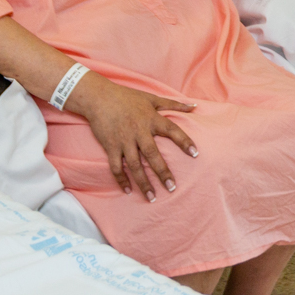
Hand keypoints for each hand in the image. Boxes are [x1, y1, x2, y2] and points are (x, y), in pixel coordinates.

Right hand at [70, 73, 198, 201]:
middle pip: (153, 155)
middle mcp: (139, 131)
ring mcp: (124, 141)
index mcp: (151, 119)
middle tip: (172, 188)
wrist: (98, 98)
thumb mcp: (152, 98)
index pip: (172, 131)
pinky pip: (116, 167)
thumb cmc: (127, 97)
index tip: (195, 154)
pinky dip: (121, 179)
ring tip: (152, 197)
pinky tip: (128, 191)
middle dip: (163, 172)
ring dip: (143, 182)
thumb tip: (194, 106)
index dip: (184, 142)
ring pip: (134, 166)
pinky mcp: (110, 147)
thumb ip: (173, 105)